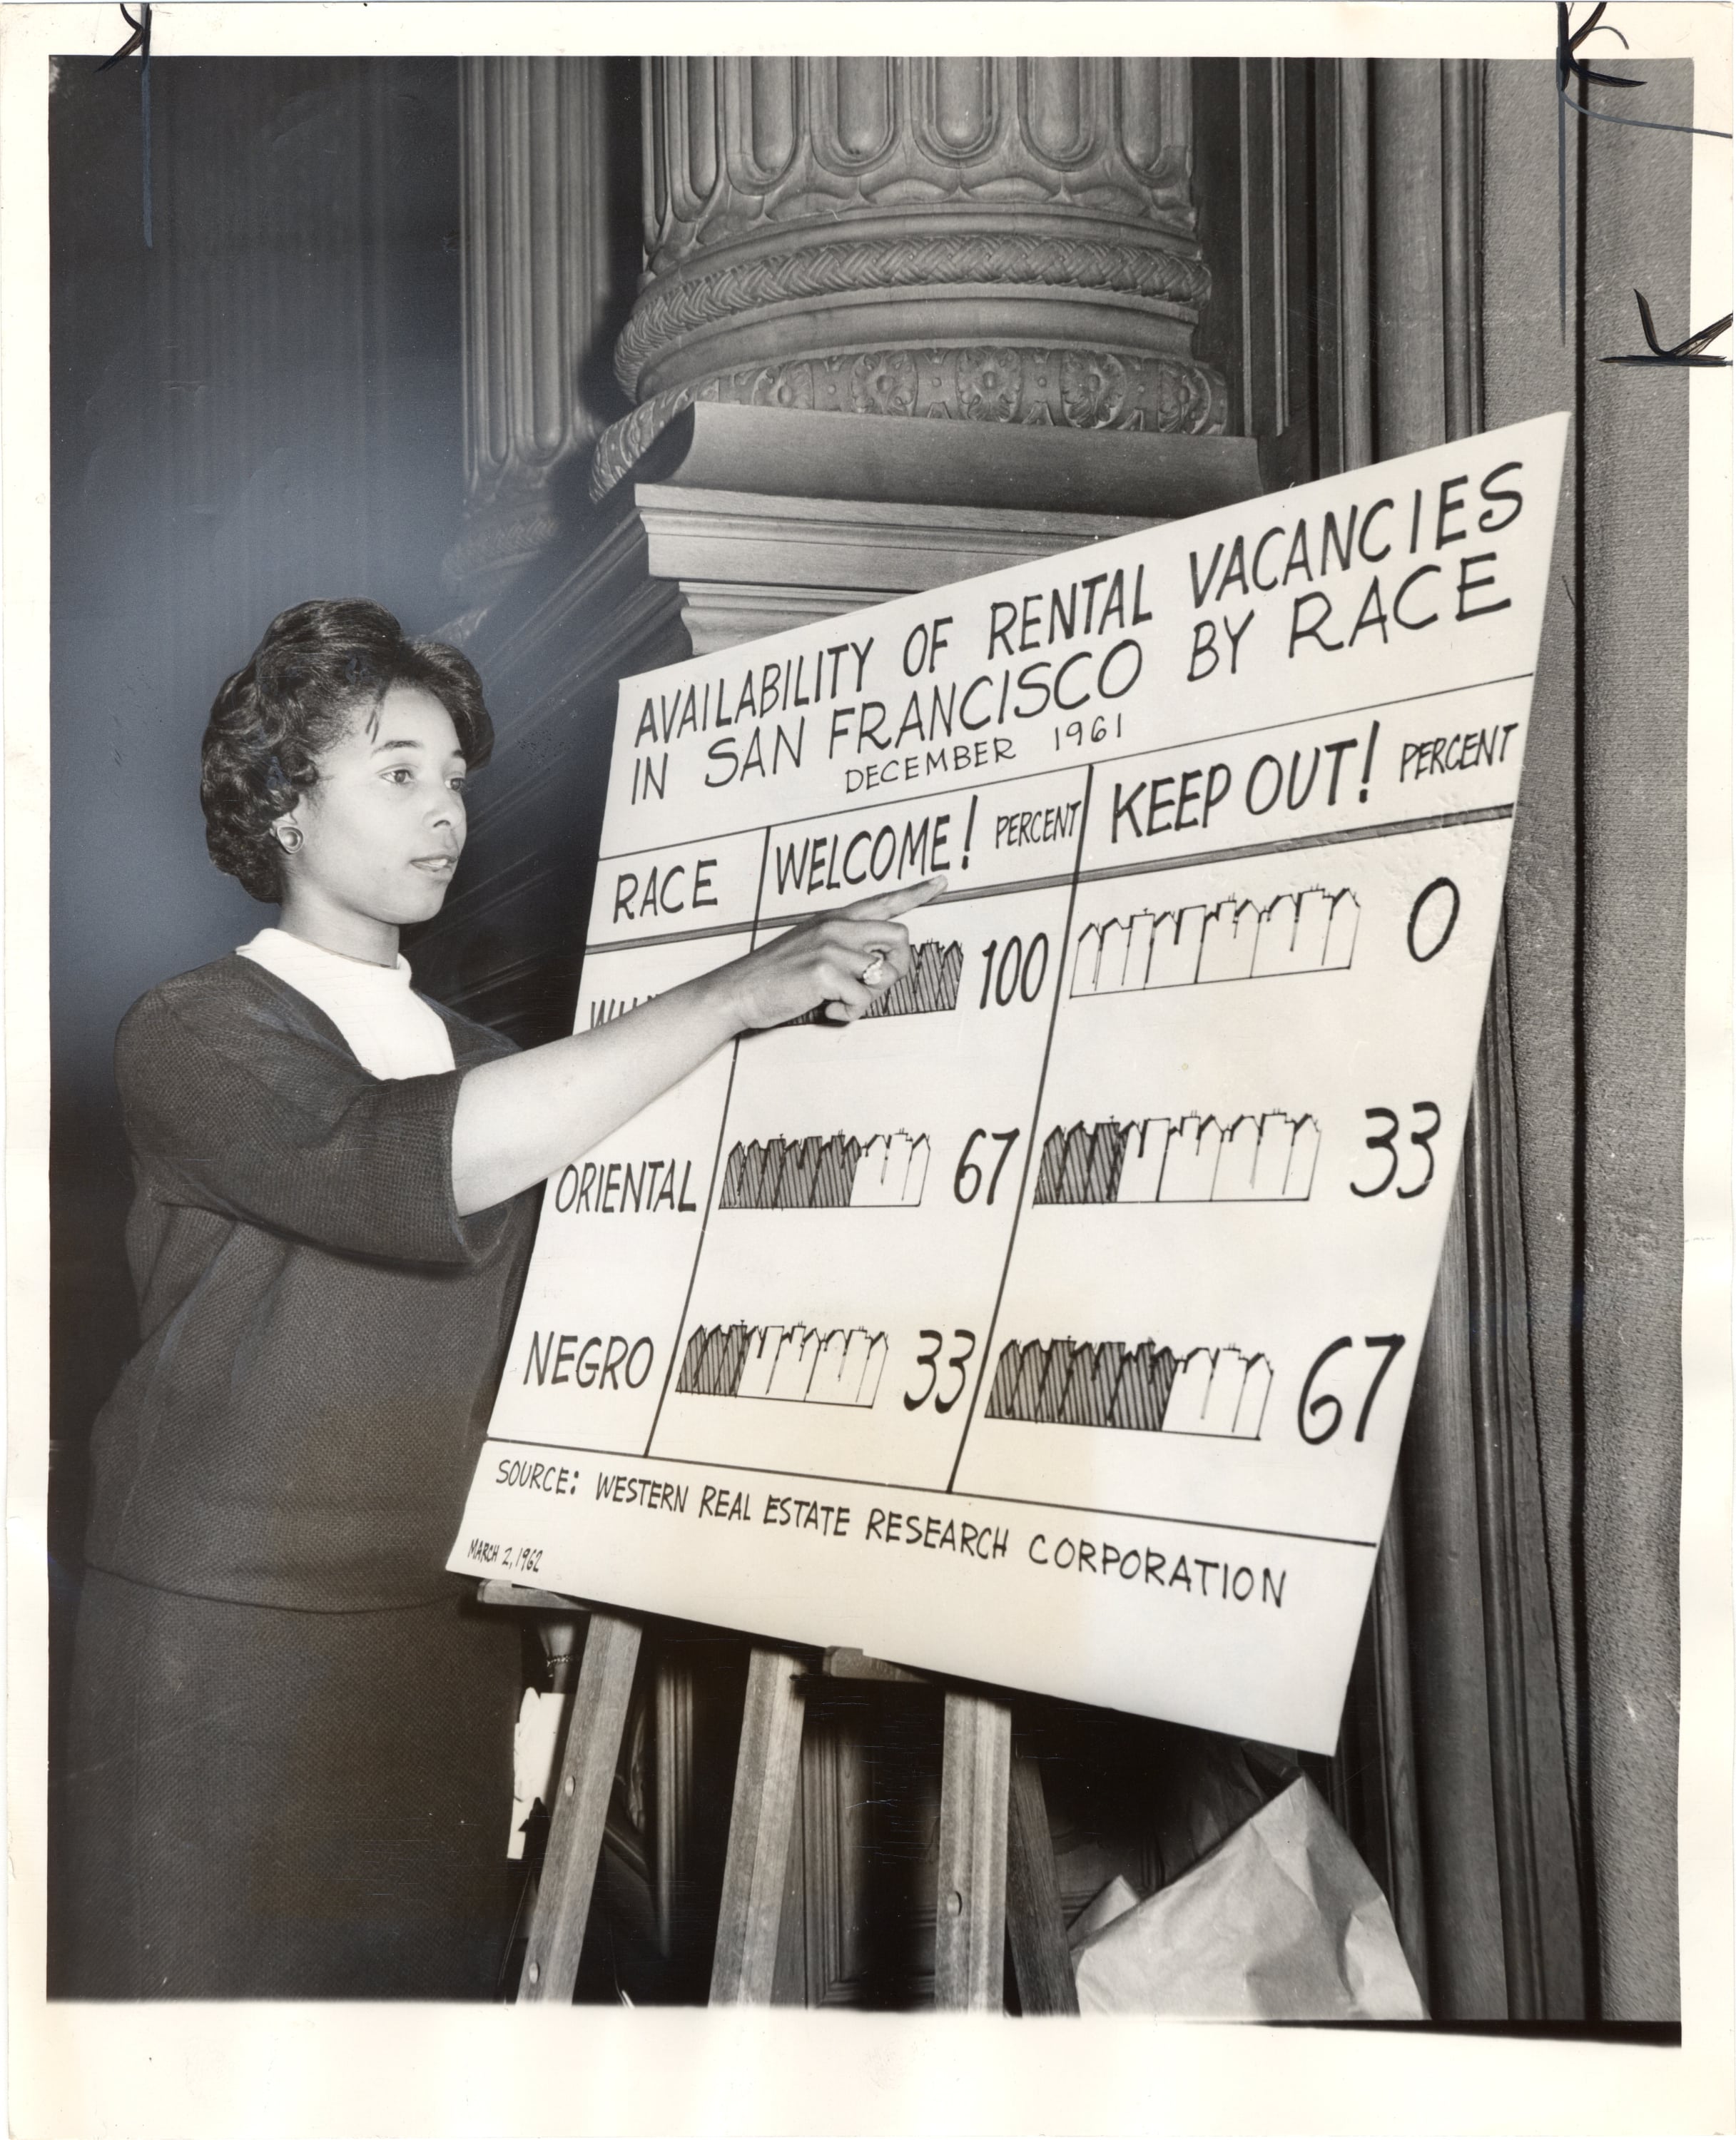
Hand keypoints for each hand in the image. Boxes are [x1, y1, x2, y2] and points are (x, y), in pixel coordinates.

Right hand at [714, 876, 947, 1030]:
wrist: (738, 990)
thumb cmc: (774, 976)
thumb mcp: (810, 949)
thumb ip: (843, 949)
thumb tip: (877, 967)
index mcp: (834, 920)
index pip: (882, 902)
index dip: (916, 892)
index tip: (942, 881)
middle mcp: (836, 927)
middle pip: (900, 938)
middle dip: (899, 967)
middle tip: (875, 985)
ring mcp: (830, 947)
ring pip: (882, 976)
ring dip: (867, 1000)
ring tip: (839, 1003)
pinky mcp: (825, 971)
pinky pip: (862, 999)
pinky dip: (848, 1013)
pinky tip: (826, 1009)